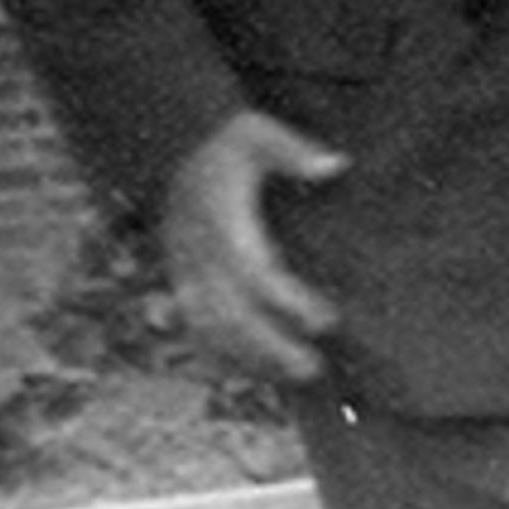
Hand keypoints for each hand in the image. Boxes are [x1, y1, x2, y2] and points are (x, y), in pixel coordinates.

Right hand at [159, 108, 348, 383]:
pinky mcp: (181, 284)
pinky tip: (259, 372)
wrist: (174, 152)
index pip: (254, 273)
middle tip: (314, 368)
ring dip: (251, 359)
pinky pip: (196, 329)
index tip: (327, 321)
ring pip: (210, 330)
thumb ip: (293, 150)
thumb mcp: (258, 133)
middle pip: (230, 314)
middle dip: (270, 347)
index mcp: (220, 222)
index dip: (288, 302)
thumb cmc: (228, 145)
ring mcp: (185, 273)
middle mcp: (197, 255)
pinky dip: (225, 356)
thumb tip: (334, 165)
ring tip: (297, 376)